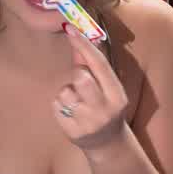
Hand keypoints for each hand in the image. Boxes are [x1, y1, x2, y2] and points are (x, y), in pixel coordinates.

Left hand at [53, 23, 127, 151]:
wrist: (108, 144)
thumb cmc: (106, 107)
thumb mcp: (107, 88)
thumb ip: (91, 65)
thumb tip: (78, 37)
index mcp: (117, 95)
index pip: (99, 64)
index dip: (84, 45)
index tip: (70, 29)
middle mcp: (104, 109)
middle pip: (80, 78)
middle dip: (77, 76)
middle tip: (81, 84)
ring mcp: (88, 122)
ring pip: (64, 92)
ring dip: (66, 93)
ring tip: (76, 102)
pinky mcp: (72, 132)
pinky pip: (55, 105)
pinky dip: (59, 105)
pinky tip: (71, 113)